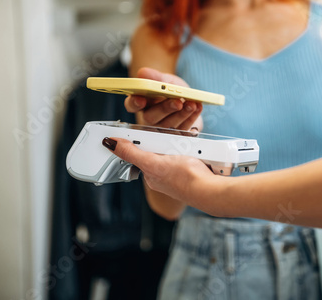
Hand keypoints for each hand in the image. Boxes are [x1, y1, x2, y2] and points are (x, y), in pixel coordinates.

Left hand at [102, 137, 221, 206]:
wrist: (212, 188)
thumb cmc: (184, 180)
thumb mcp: (153, 164)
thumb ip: (131, 153)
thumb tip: (110, 143)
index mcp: (151, 173)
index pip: (143, 150)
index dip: (145, 138)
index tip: (151, 132)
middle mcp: (165, 171)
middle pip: (162, 145)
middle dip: (169, 139)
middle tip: (176, 142)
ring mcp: (181, 166)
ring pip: (178, 144)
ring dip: (183, 141)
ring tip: (189, 147)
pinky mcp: (195, 162)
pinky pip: (192, 147)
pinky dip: (194, 145)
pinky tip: (198, 148)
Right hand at [125, 67, 202, 129]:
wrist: (186, 98)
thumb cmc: (171, 89)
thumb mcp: (165, 79)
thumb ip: (155, 77)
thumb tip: (143, 73)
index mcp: (142, 102)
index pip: (132, 105)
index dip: (135, 103)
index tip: (141, 99)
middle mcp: (149, 117)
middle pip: (152, 117)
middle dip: (165, 109)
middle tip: (177, 102)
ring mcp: (163, 128)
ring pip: (169, 125)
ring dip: (182, 114)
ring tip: (192, 104)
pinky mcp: (177, 134)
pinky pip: (183, 129)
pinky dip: (192, 117)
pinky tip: (198, 107)